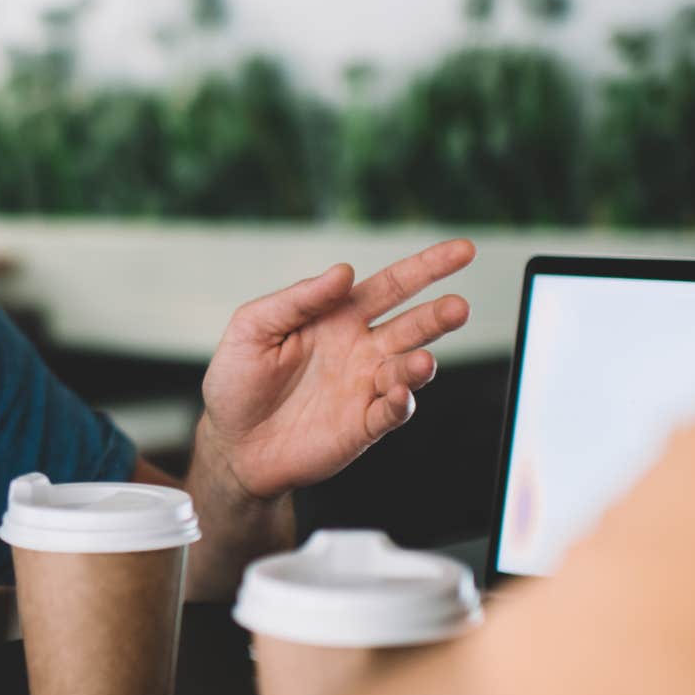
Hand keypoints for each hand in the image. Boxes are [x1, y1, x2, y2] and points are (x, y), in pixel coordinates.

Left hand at [197, 240, 474, 499]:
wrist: (231, 444)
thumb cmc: (238, 381)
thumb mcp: (253, 328)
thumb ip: (297, 299)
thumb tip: (343, 271)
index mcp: (338, 317)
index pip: (392, 286)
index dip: (427, 267)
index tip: (463, 249)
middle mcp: (361, 349)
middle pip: (413, 326)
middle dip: (439, 316)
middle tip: (458, 307)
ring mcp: (365, 388)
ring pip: (408, 370)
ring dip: (420, 365)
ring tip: (422, 362)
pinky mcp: (362, 426)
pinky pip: (391, 413)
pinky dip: (400, 404)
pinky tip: (398, 396)